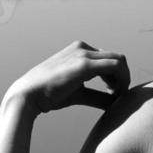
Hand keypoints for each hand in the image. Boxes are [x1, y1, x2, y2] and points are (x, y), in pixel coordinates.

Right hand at [5, 41, 130, 112]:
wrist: (28, 95)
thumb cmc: (49, 95)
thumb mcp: (78, 93)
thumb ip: (97, 96)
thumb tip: (115, 104)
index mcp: (79, 50)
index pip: (108, 59)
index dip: (116, 77)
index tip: (112, 94)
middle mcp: (82, 48)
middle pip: (117, 58)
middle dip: (122, 78)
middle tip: (117, 96)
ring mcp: (83, 54)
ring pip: (120, 61)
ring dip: (124, 80)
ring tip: (116, 97)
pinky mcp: (84, 65)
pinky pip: (116, 67)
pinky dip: (122, 81)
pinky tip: (114, 96)